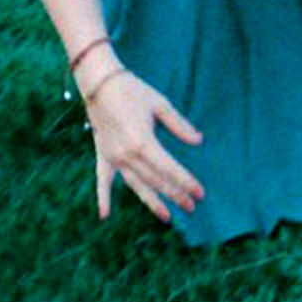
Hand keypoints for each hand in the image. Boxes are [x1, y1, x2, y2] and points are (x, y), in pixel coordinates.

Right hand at [84, 67, 204, 224]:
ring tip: (167, 217)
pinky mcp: (103, 156)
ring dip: (151, 202)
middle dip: (175, 195)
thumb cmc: (134, 92)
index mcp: (143, 142)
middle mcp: (127, 155)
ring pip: (135, 185)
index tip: (200, 193)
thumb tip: (199, 141)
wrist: (100, 85)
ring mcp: (113, 158)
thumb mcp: (161, 105)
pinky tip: (105, 216)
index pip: (169, 169)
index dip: (186, 182)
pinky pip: (102, 181)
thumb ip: (180, 125)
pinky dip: (103, 198)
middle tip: (191, 207)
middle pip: (155, 181)